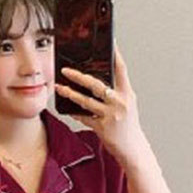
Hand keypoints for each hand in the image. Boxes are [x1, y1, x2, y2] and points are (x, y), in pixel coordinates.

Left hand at [54, 45, 148, 167]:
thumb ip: (114, 93)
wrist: (133, 149)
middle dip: (79, 76)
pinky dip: (74, 112)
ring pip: (86, 101)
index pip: (121, 70)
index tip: (108, 43)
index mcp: (127, 94)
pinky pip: (84, 117)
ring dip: (70, 94)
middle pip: (97, 85)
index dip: (115, 55)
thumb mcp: (126, 105)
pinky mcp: (102, 128)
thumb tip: (95, 81)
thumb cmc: (128, 125)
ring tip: (59, 87)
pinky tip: (66, 107)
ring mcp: (111, 116)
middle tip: (65, 70)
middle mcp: (120, 103)